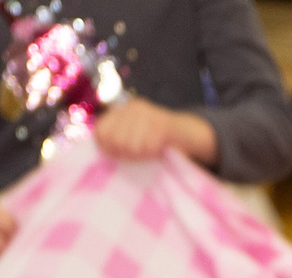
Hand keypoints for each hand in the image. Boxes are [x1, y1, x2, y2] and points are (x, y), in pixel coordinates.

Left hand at [93, 97, 218, 165]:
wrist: (190, 134)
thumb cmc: (159, 142)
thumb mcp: (135, 136)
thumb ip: (118, 139)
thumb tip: (102, 150)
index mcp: (123, 110)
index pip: (101, 131)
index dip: (107, 147)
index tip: (119, 155)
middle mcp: (133, 108)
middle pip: (114, 140)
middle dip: (123, 154)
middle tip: (137, 156)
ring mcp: (148, 114)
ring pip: (130, 145)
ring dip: (138, 156)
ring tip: (148, 154)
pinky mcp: (162, 124)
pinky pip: (147, 147)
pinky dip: (151, 155)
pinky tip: (157, 153)